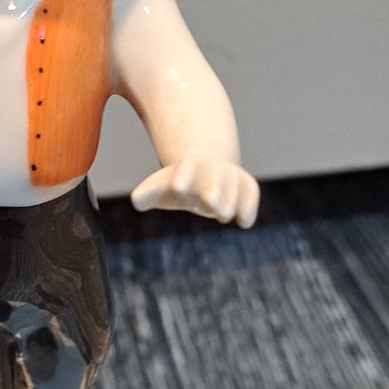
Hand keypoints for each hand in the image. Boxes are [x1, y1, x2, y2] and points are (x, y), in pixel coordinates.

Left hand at [131, 153, 259, 227]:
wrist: (206, 171)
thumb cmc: (177, 184)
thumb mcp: (159, 188)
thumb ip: (147, 194)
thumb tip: (136, 200)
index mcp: (189, 166)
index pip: (187, 168)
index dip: (183, 176)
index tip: (178, 187)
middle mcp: (212, 170)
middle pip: (214, 181)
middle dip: (212, 191)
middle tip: (210, 202)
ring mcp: (231, 177)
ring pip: (234, 190)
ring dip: (228, 204)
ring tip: (221, 213)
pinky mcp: (247, 187)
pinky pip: (251, 195)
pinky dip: (249, 208)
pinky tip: (243, 222)